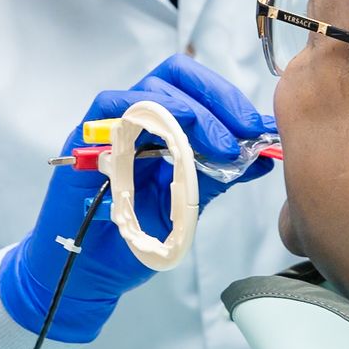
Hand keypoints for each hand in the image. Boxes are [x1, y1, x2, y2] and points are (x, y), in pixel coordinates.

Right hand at [0, 55, 275, 342]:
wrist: (89, 272)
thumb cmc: (132, 238)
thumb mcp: (186, 204)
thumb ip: (218, 177)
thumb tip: (264, 158)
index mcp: (162, 126)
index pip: (195, 87)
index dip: (228, 98)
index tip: (257, 127)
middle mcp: (136, 118)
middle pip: (176, 76)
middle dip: (217, 99)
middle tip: (244, 131)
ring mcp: (109, 125)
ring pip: (151, 90)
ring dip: (193, 112)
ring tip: (221, 148)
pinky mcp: (84, 139)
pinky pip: (111, 106)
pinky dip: (148, 115)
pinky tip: (177, 141)